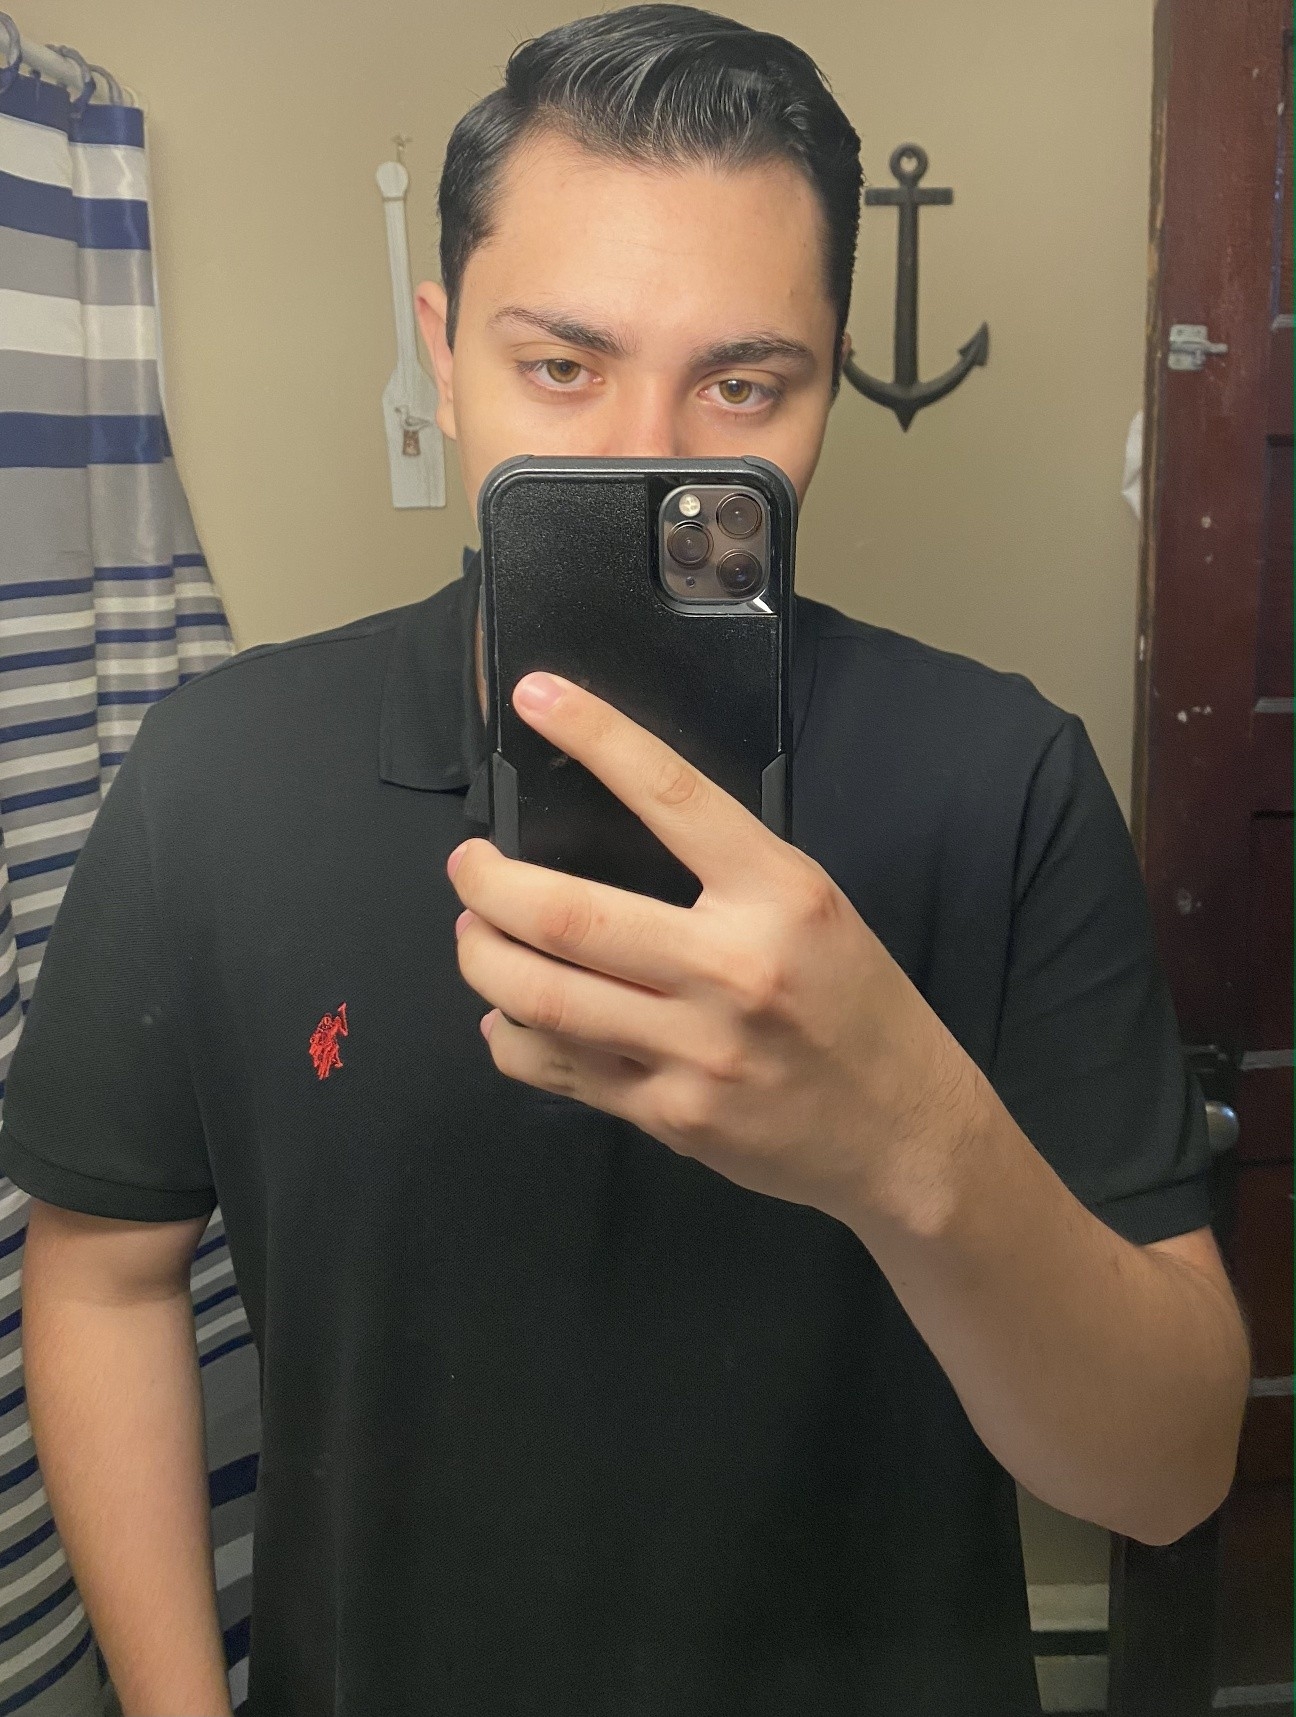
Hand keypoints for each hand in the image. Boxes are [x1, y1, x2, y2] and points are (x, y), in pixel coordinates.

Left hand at [447, 672, 982, 1229]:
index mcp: (780, 895)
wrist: (907, 1134)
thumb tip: (607, 843)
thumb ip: (724, 877)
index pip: (671, 795)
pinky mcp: (671, 1115)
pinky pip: (559, 1070)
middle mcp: (734, 968)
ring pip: (544, 997)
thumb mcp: (816, 910)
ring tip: (474, 932)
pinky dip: (512, 1037)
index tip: (538, 695)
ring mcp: (697, 1050)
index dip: (595, 736)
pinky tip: (508, 1016)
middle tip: (468, 865)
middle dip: (489, 883)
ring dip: (482, 957)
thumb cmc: (860, 1010)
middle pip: (569, 916)